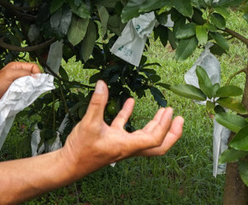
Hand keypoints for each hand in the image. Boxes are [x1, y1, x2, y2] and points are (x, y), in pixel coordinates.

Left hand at [0, 61, 40, 113]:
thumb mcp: (9, 74)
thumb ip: (23, 73)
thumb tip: (36, 77)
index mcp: (17, 67)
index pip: (33, 67)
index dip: (37, 73)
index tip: (37, 80)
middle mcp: (19, 75)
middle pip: (33, 76)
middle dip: (35, 81)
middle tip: (32, 87)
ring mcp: (19, 85)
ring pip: (31, 85)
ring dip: (31, 89)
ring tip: (26, 92)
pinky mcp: (19, 93)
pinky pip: (27, 93)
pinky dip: (28, 95)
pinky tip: (24, 96)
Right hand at [59, 80, 183, 177]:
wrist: (69, 164)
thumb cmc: (81, 149)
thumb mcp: (89, 123)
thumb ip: (97, 103)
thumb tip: (102, 84)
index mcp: (127, 145)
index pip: (154, 139)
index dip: (164, 127)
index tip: (170, 112)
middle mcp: (128, 147)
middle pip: (157, 145)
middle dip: (170, 132)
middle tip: (179, 118)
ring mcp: (121, 144)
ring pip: (145, 137)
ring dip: (156, 124)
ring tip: (163, 110)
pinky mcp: (112, 139)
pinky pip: (126, 128)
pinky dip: (130, 115)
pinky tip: (130, 102)